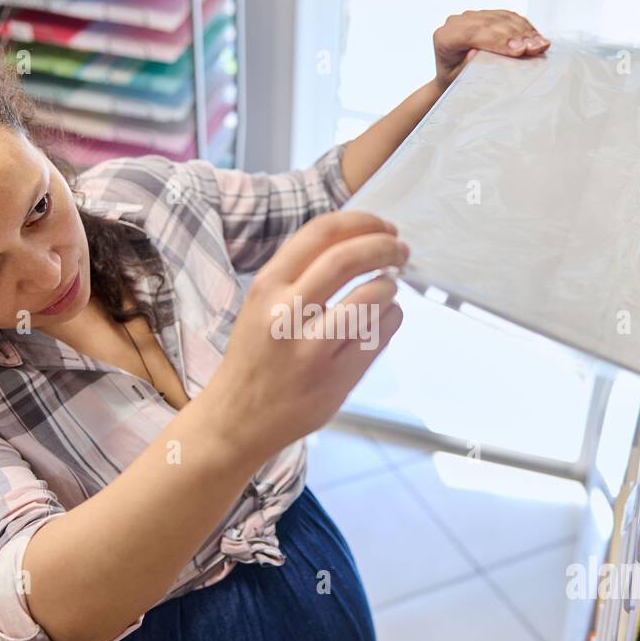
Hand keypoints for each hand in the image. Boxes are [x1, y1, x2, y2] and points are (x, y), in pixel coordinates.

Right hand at [199, 212, 406, 461]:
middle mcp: (286, 314)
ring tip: (388, 288)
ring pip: (371, 296)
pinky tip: (384, 318)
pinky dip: (391, 317)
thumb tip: (359, 240)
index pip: (320, 234)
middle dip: (384, 247)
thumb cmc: (256, 355)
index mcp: (266, 287)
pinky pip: (380, 334)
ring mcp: (313, 348)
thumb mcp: (262, 304)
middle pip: (348, 259)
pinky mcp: (337, 378)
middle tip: (400, 250)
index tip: (383, 226)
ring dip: (389, 286)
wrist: (239, 418)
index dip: (361, 222)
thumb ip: (302, 273)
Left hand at [432, 9, 549, 90]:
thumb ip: (466, 67)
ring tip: (540, 45)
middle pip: (490, 23)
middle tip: (535, 48)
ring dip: (524, 31)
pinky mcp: (487, 16)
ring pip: (502, 18)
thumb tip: (477, 53)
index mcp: (445, 37)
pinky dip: (524, 27)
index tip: (518, 50)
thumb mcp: (458, 81)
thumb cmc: (455, 83)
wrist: (453, 79)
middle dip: (515, 35)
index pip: (472, 33)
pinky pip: (508, 17)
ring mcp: (472, 17)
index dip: (497, 40)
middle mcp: (457, 23)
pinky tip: (536, 38)